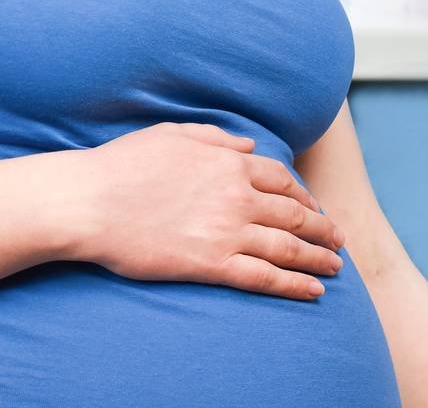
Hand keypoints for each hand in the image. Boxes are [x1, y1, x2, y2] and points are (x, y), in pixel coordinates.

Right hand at [74, 123, 345, 299]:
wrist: (89, 201)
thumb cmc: (120, 165)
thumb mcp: (169, 134)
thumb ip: (214, 137)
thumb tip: (249, 145)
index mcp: (226, 162)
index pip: (282, 179)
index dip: (304, 195)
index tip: (314, 206)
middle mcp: (236, 195)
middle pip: (295, 214)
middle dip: (323, 229)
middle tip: (337, 241)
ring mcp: (226, 231)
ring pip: (289, 247)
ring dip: (318, 260)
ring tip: (334, 269)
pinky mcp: (212, 264)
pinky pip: (266, 278)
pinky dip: (295, 286)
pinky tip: (313, 292)